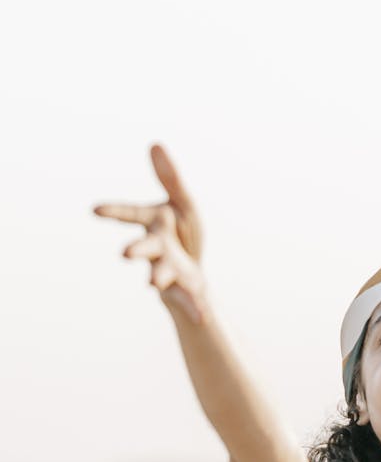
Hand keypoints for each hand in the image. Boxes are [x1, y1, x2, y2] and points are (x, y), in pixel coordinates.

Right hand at [93, 144, 208, 323]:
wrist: (191, 272)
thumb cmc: (183, 234)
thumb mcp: (183, 203)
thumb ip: (170, 178)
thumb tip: (155, 144)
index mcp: (155, 223)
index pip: (133, 214)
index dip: (115, 212)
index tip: (95, 210)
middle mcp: (157, 247)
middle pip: (146, 247)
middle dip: (136, 249)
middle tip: (125, 254)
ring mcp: (169, 269)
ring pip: (161, 273)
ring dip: (157, 277)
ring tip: (151, 284)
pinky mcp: (184, 289)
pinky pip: (190, 300)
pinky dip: (195, 308)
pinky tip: (204, 317)